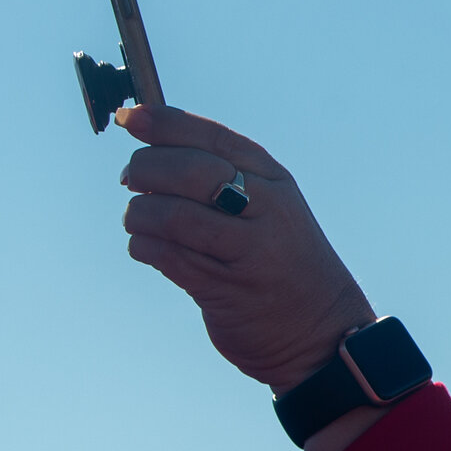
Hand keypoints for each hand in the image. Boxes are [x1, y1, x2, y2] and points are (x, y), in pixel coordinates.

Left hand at [114, 105, 375, 393]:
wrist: (322, 330)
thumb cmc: (281, 260)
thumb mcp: (268, 206)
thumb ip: (220, 173)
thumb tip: (148, 137)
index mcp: (273, 180)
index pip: (211, 136)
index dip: (161, 123)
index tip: (128, 119)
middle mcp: (265, 208)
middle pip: (188, 171)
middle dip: (144, 170)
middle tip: (131, 181)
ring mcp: (248, 250)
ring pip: (171, 214)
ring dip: (138, 214)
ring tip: (138, 221)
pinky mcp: (225, 289)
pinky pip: (165, 255)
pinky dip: (143, 247)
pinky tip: (148, 249)